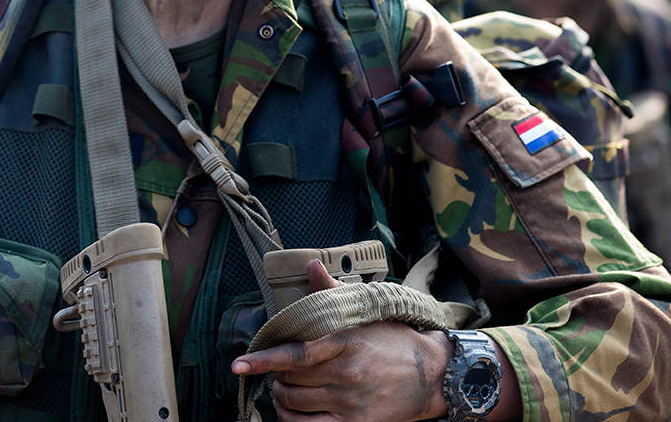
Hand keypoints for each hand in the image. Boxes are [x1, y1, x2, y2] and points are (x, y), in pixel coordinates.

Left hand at [232, 260, 451, 421]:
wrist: (431, 375)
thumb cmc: (393, 340)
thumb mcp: (365, 314)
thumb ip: (332, 293)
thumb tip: (311, 265)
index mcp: (345, 342)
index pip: (296, 354)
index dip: (264, 360)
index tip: (239, 364)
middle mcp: (346, 374)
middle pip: (290, 380)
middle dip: (276, 376)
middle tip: (279, 372)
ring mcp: (350, 403)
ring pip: (295, 405)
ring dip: (282, 398)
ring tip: (285, 390)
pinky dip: (292, 421)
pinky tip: (292, 412)